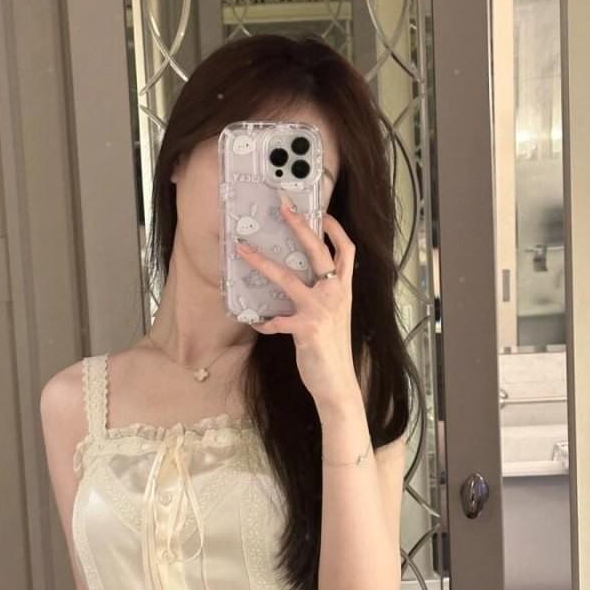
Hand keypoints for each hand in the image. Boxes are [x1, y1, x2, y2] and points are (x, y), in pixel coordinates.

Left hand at [236, 197, 359, 411]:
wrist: (337, 382)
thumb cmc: (332, 349)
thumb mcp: (335, 317)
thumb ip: (324, 296)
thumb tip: (302, 281)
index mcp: (343, 290)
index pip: (346, 251)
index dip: (335, 230)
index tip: (323, 213)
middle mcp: (335, 294)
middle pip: (317, 252)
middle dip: (299, 226)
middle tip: (283, 206)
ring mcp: (320, 310)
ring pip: (287, 278)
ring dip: (261, 263)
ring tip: (242, 250)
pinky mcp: (305, 328)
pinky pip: (275, 320)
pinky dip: (264, 321)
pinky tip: (257, 323)